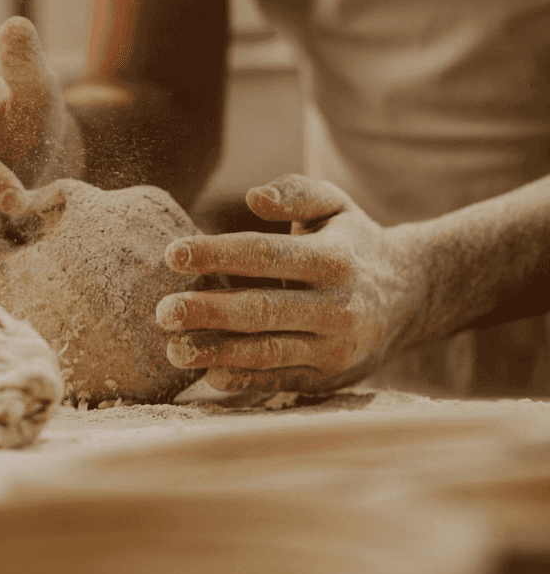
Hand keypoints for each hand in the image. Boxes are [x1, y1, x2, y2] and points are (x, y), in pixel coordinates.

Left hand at [155, 174, 416, 393]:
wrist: (410, 295)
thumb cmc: (353, 241)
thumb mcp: (335, 204)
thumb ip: (295, 192)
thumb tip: (254, 195)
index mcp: (334, 259)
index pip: (266, 256)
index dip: (217, 254)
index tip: (172, 254)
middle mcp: (337, 306)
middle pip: (262, 310)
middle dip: (209, 311)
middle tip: (164, 311)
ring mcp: (334, 348)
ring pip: (269, 352)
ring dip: (218, 353)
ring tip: (174, 350)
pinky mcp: (329, 377)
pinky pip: (280, 380)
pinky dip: (243, 381)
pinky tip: (208, 373)